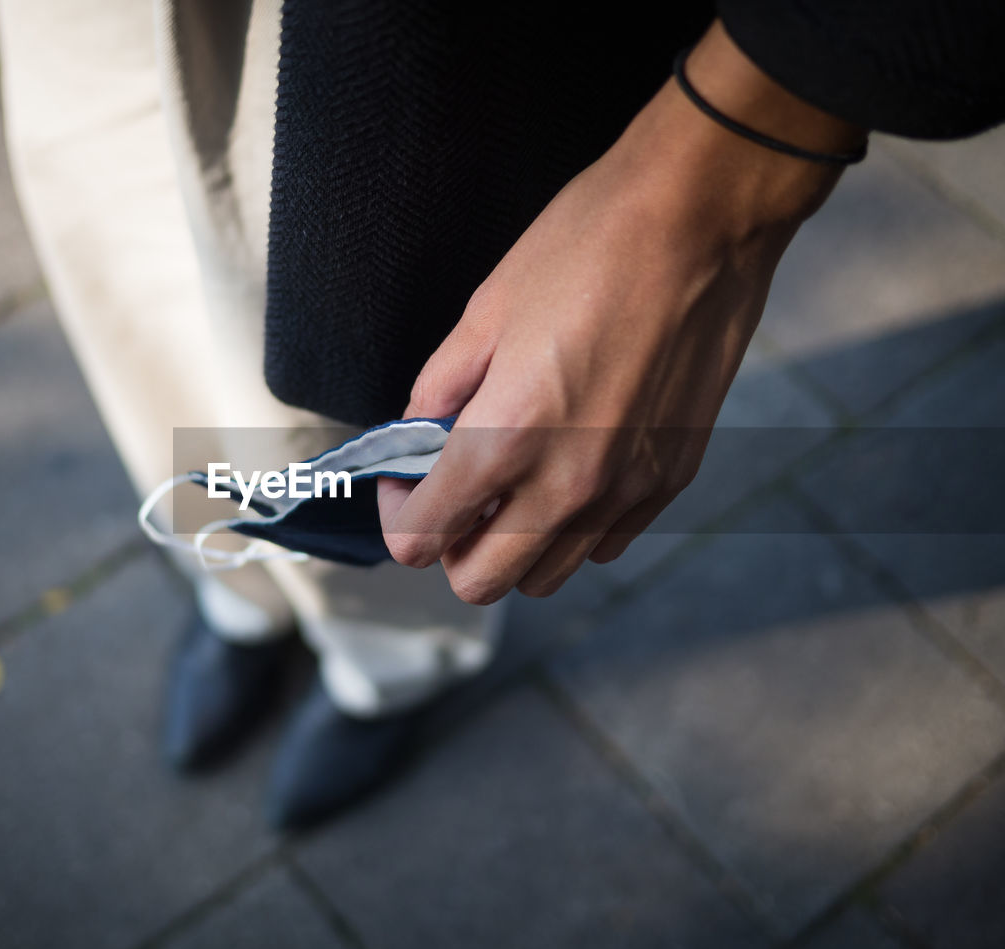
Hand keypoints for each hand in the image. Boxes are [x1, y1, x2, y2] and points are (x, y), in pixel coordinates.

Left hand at [377, 21, 864, 603]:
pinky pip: (603, 545)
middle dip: (449, 546)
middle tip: (450, 492)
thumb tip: (416, 434)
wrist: (701, 218)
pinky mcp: (669, 481)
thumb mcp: (484, 311)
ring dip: (511, 545)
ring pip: (544, 575)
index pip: (420, 537)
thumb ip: (438, 390)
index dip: (397, 512)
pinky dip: (572, 528)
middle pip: (480, 581)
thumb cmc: (589, 247)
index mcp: (507, 438)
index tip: (403, 478)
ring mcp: (625, 491)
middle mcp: (567, 484)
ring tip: (511, 484)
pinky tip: (569, 470)